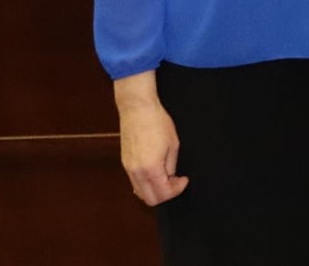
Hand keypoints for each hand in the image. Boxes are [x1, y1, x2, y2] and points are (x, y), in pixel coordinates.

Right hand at [114, 73, 187, 205]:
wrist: (138, 109)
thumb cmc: (157, 122)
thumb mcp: (173, 145)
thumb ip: (171, 166)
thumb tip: (170, 177)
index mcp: (150, 168)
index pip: (163, 193)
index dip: (176, 190)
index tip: (184, 180)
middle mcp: (136, 172)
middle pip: (149, 199)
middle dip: (165, 194)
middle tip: (176, 181)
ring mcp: (128, 168)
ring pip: (140, 192)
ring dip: (155, 189)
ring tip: (167, 175)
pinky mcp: (125, 163)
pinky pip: (135, 182)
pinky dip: (146, 183)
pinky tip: (156, 171)